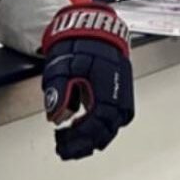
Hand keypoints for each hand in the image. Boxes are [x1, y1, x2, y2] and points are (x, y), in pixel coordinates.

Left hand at [41, 4, 134, 159]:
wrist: (97, 30)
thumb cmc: (82, 45)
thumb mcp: (63, 68)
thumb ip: (58, 94)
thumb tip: (56, 118)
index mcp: (106, 93)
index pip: (93, 128)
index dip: (77, 141)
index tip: (62, 145)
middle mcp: (119, 98)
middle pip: (103, 134)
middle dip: (83, 145)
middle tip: (65, 149)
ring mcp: (123, 98)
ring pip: (109, 129)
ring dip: (91, 138)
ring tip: (72, 141)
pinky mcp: (121, 96)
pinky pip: (112, 120)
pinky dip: (98, 128)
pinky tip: (84, 128)